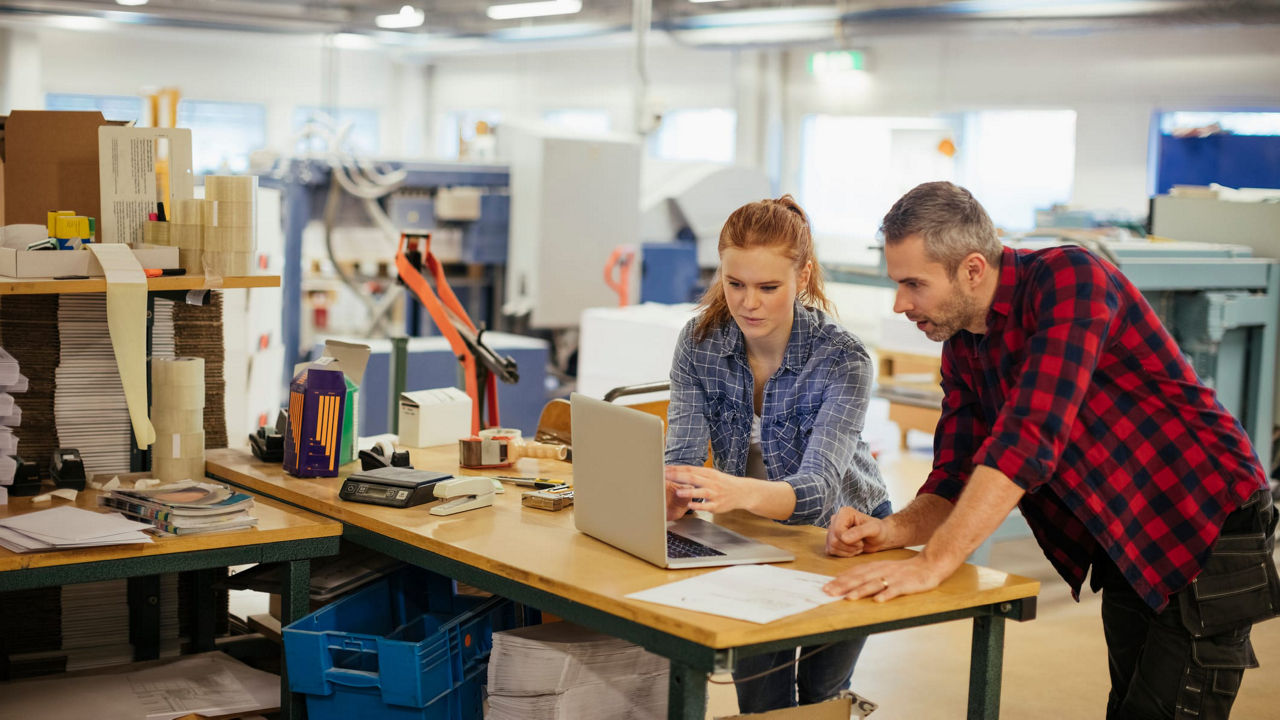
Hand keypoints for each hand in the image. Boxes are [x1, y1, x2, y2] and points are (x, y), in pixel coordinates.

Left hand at [663, 465, 749, 514]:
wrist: (743, 492)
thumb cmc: (723, 483)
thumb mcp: (711, 475)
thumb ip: (696, 474)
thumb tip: (677, 470)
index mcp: (708, 473)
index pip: (689, 469)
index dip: (676, 469)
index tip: (663, 468)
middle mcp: (711, 482)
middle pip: (693, 477)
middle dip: (678, 476)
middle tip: (664, 476)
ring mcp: (715, 493)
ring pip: (701, 491)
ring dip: (689, 491)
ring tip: (678, 491)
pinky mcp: (717, 505)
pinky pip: (707, 505)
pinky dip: (699, 505)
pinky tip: (690, 505)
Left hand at [821, 555, 948, 602]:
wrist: (930, 564)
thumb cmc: (904, 570)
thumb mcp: (884, 568)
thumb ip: (868, 574)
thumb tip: (848, 582)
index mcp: (876, 567)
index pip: (854, 572)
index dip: (839, 580)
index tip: (825, 587)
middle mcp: (882, 571)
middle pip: (860, 578)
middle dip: (843, 585)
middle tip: (829, 592)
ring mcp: (894, 577)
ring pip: (875, 584)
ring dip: (861, 591)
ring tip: (849, 597)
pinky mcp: (906, 584)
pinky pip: (895, 590)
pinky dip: (886, 594)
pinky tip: (878, 600)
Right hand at [825, 506, 891, 556]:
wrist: (878, 538)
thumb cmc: (878, 531)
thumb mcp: (874, 529)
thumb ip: (860, 531)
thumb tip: (844, 538)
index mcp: (845, 513)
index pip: (837, 530)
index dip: (848, 540)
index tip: (861, 541)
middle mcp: (836, 519)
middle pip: (833, 540)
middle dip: (849, 546)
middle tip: (860, 544)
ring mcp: (832, 530)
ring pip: (831, 546)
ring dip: (847, 551)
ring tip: (857, 546)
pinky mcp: (831, 539)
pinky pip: (830, 550)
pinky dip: (843, 554)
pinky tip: (852, 549)